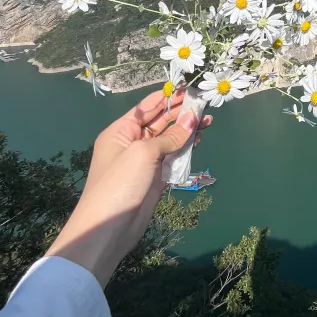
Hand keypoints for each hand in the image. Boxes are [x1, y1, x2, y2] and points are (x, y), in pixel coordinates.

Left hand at [46, 87, 211, 287]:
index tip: (190, 87)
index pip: (147, 107)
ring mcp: (145, 161)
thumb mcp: (143, 153)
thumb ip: (170, 136)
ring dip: (187, 130)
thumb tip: (193, 119)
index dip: (168, 96)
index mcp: (121, 131)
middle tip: (206, 103)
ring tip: (209, 120)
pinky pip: (173, 157)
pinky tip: (199, 139)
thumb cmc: (120, 183)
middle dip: (181, 112)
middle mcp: (132, 142)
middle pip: (160, 121)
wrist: (108, 229)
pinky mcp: (156, 178)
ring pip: (169, 139)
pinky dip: (186, 148)